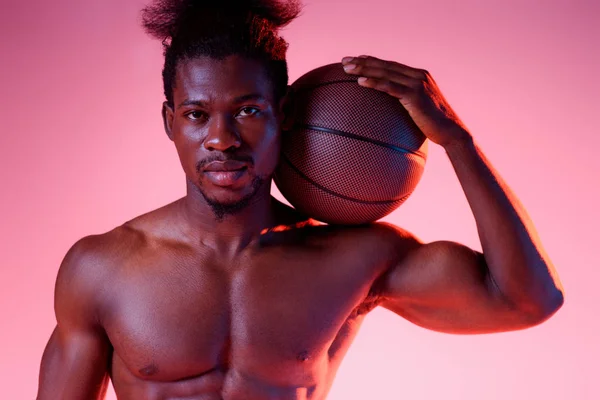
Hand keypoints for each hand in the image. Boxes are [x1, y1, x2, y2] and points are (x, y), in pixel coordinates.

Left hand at [341, 55, 471, 147]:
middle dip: (362, 62)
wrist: (451, 132)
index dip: (372, 61)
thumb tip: (391, 109)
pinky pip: (390, 87)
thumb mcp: (418, 109)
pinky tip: (360, 81)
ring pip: (385, 73)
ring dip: (364, 69)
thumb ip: (406, 102)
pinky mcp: (414, 95)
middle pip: (385, 65)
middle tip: (344, 61)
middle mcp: (418, 75)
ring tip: (346, 69)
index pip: (390, 65)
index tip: (355, 59)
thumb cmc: (433, 125)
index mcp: (418, 76)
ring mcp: (417, 84)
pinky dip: (374, 82)